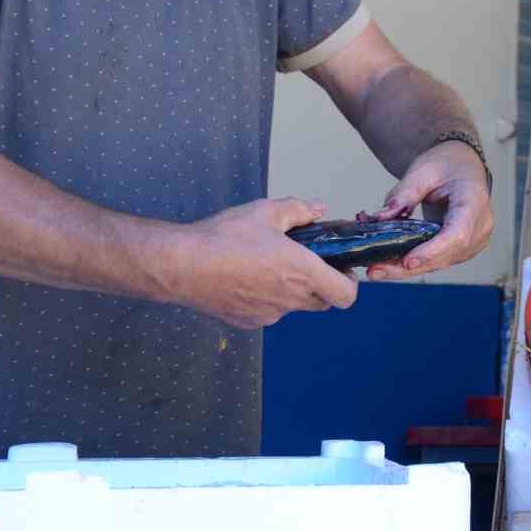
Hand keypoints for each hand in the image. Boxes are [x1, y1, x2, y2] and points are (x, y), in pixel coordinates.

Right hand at [167, 197, 358, 328]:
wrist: (182, 266)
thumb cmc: (224, 238)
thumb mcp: (265, 212)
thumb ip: (298, 210)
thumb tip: (318, 209)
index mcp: (303, 272)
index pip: (346, 295)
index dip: (348, 283)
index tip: (340, 268)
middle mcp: (291, 299)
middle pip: (323, 302)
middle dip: (322, 284)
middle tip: (306, 262)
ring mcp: (269, 315)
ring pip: (294, 306)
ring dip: (292, 291)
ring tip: (268, 265)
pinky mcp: (249, 322)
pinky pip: (269, 312)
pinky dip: (267, 298)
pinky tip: (246, 278)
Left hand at [361, 142, 493, 280]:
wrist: (462, 166)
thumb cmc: (448, 164)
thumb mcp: (423, 171)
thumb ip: (403, 194)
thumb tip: (380, 218)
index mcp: (474, 201)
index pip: (457, 234)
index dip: (432, 251)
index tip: (408, 261)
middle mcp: (479, 226)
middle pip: (445, 255)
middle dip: (408, 266)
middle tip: (375, 269)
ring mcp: (474, 241)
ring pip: (439, 263)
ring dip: (406, 269)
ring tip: (376, 268)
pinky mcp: (462, 249)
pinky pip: (437, 261)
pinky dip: (413, 263)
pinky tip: (389, 263)